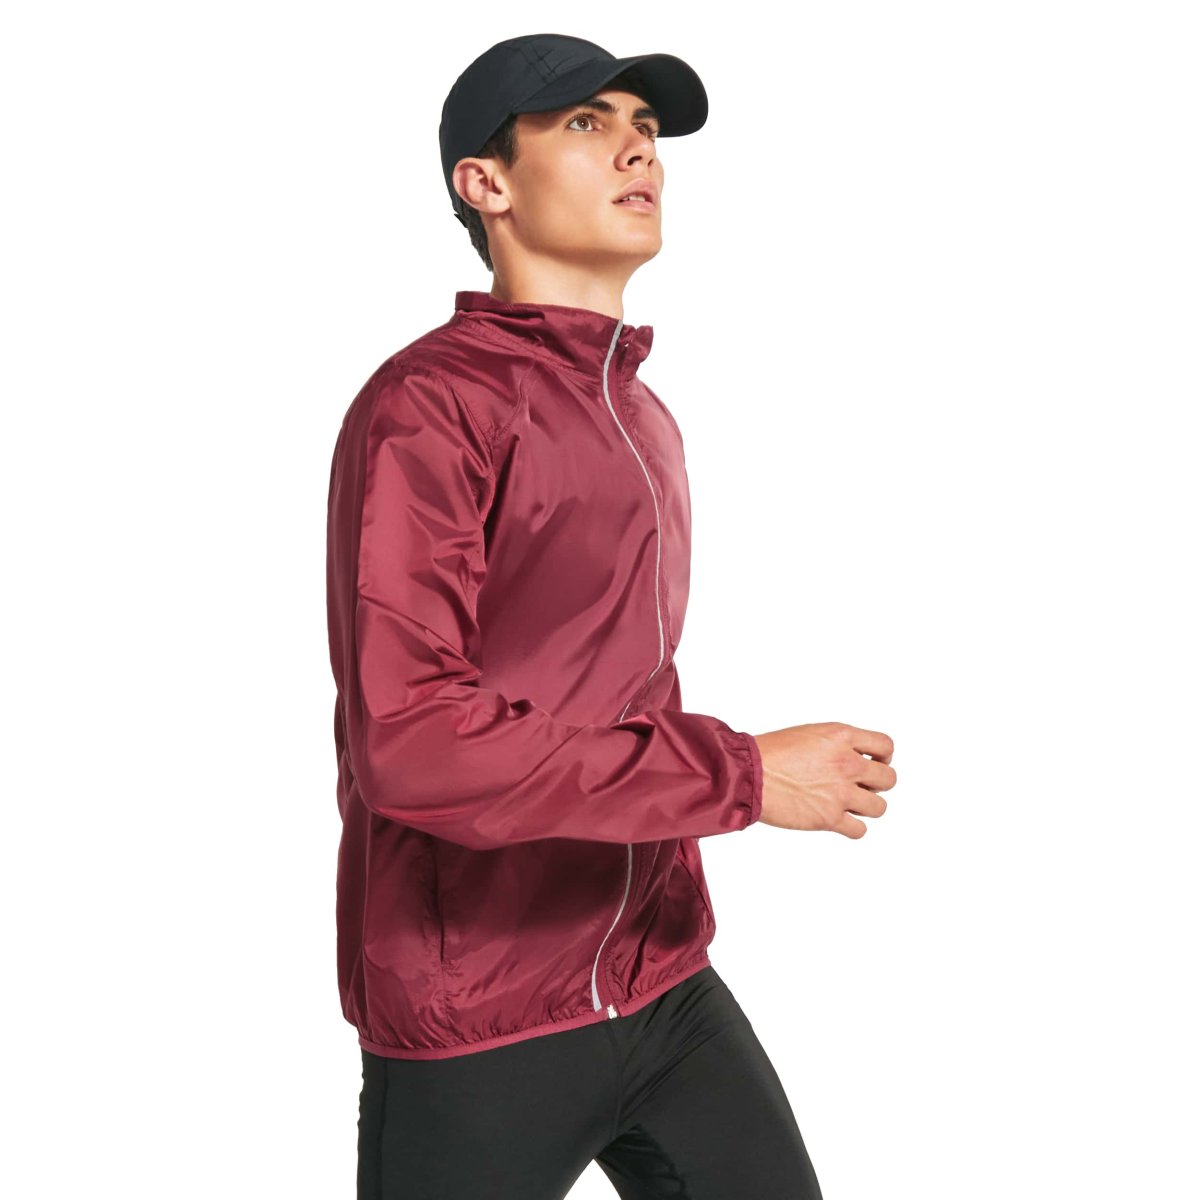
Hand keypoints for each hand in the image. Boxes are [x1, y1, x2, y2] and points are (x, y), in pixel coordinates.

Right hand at [752, 722, 895, 838]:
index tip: (875, 763)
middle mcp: (847, 763)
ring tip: (850, 805)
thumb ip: (835, 744)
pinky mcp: (830, 817)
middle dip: (877, 784)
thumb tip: (851, 756)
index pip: (885, 746)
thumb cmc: (768, 753)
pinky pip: (860, 830)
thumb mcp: (809, 734)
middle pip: (889, 779)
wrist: (748, 773)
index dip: (884, 757)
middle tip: (861, 786)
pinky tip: (840, 821)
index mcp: (841, 736)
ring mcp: (841, 792)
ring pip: (879, 807)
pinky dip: (852, 828)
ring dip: (867, 807)